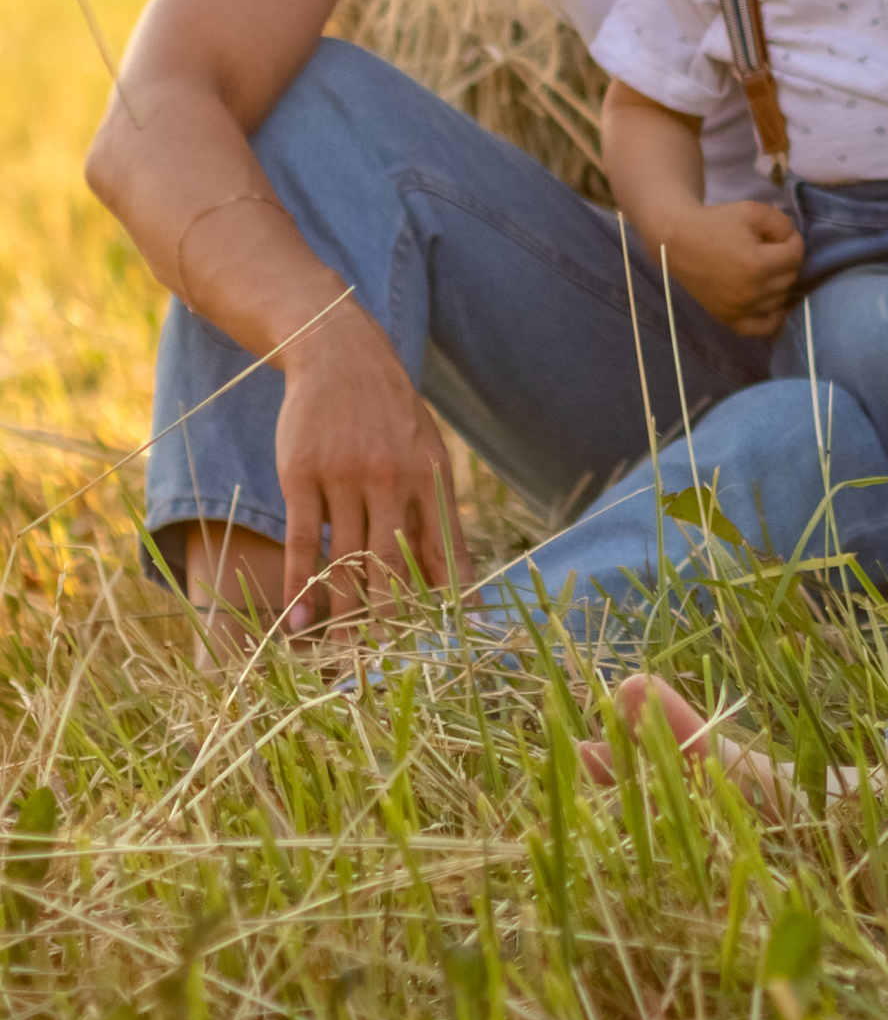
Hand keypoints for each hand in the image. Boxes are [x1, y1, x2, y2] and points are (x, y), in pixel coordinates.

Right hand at [274, 302, 462, 631]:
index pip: (447, 550)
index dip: (450, 599)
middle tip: (387, 665)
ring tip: (343, 656)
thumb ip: (435, 514)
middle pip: (393, 566)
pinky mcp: (304, 475)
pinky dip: (302, 587)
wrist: (341, 354)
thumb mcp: (426, 453)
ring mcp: (346, 475)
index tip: (451, 644)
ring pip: (346, 560)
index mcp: (432, 475)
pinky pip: (305, 541)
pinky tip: (298, 622)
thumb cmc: (391, 415)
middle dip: (392, 621)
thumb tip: (457, 581)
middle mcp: (393, 477)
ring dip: (344, 614)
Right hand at [652, 196, 804, 337]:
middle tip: (774, 249)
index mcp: (756, 265)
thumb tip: (793, 240)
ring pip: (780, 300)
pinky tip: (775, 306)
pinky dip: (773, 318)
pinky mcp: (728, 318)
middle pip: (789, 278)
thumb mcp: (753, 211)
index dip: (794, 241)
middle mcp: (750, 293)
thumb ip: (782, 224)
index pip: (795, 256)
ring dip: (780, 283)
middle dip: (787, 261)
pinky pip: (761, 328)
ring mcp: (739, 309)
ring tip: (769, 269)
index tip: (783, 235)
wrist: (679, 243)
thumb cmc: (716, 223)